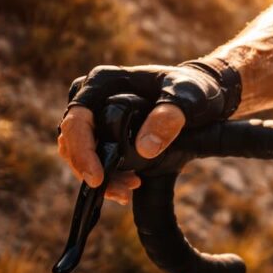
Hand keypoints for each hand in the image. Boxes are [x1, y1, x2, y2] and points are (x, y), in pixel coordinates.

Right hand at [56, 61, 240, 203]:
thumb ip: (169, 117)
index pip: (77, 118)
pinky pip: (94, 156)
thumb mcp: (188, 98)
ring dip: (99, 176)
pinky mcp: (105, 131)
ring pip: (80, 151)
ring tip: (128, 191)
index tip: (97, 178)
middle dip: (90, 169)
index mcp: (104, 81)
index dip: (81, 150)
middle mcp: (93, 95)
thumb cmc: (193, 89)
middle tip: (122, 191)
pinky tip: (127, 189)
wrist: (201, 96)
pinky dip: (107, 175)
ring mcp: (96, 113)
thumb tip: (144, 149)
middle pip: (72, 138)